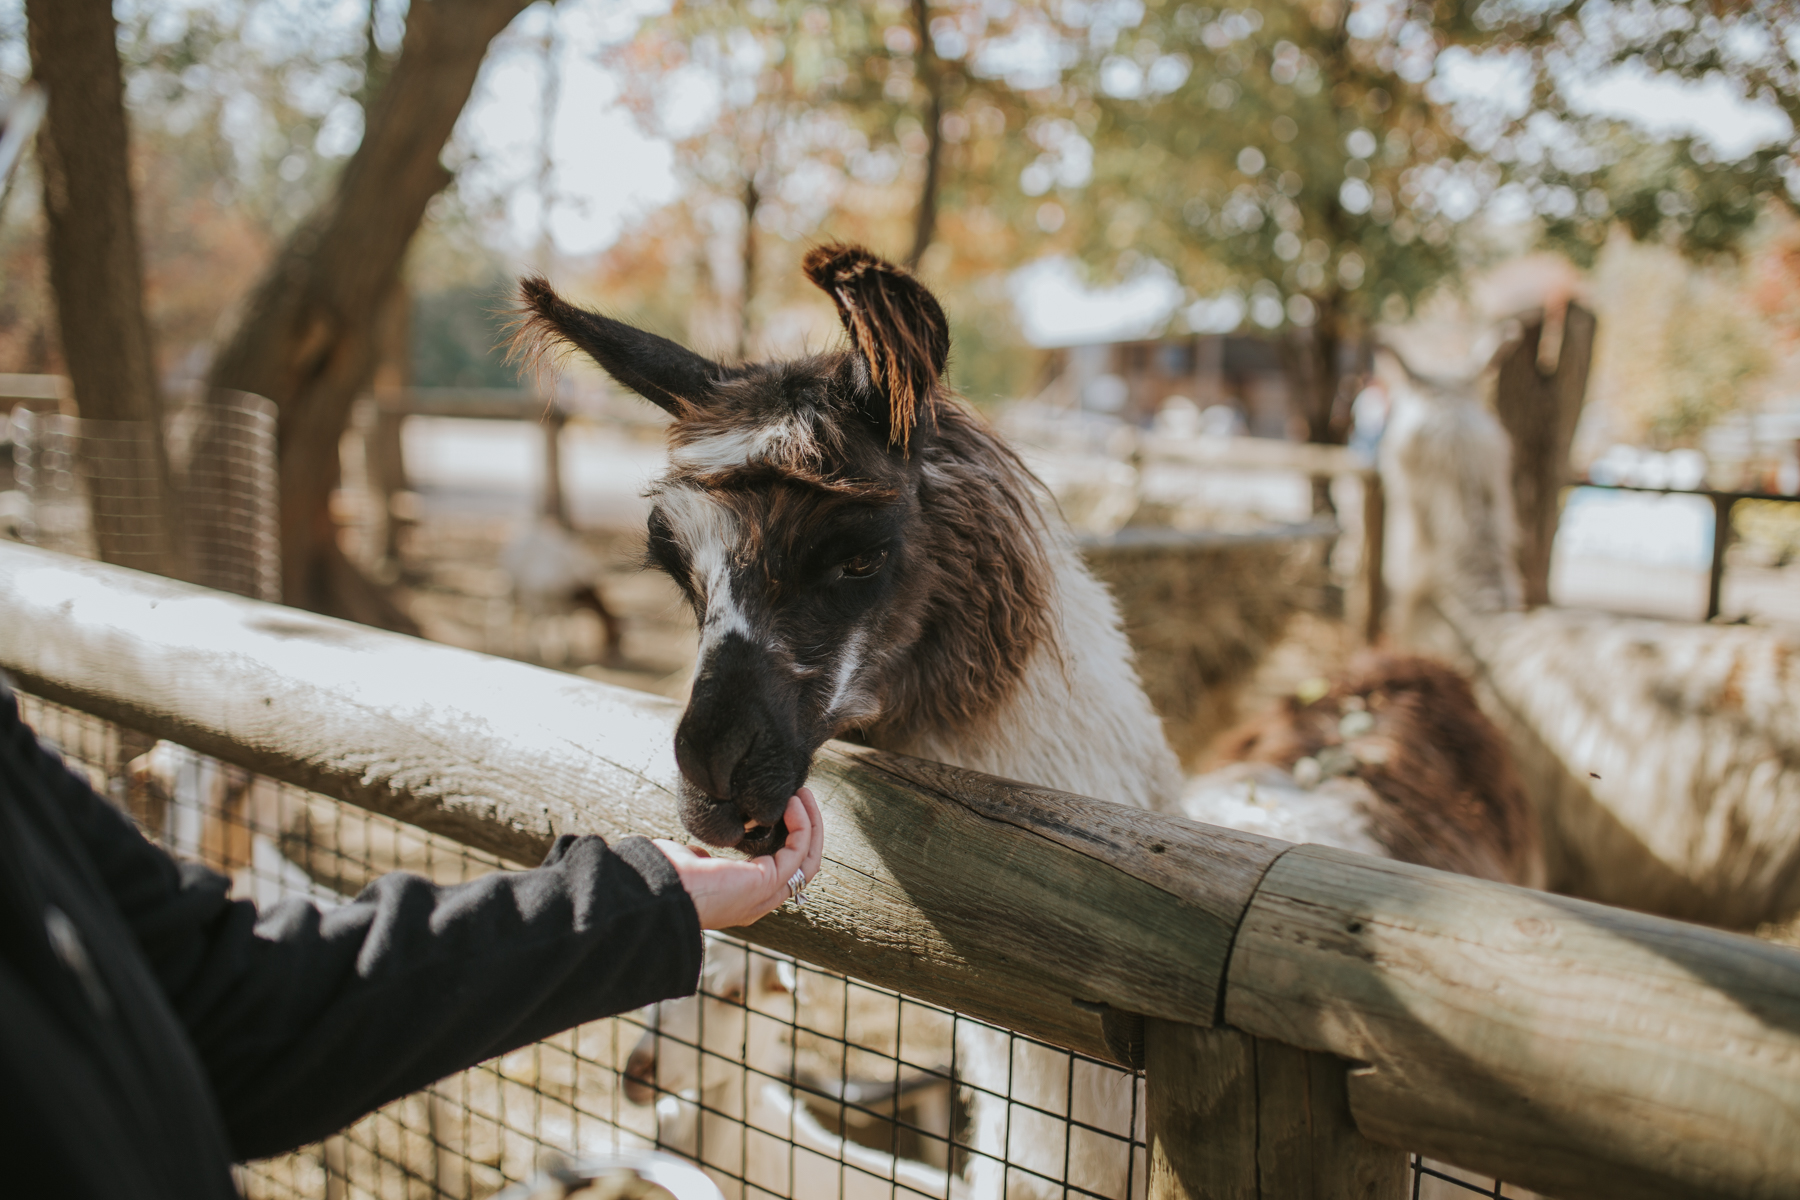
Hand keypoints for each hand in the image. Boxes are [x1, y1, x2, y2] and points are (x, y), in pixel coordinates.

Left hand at [654, 789, 823, 929]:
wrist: (658, 891)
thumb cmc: (666, 876)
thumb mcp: (692, 863)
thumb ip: (704, 857)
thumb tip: (702, 852)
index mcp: (744, 897)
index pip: (782, 870)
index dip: (789, 838)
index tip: (784, 808)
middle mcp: (760, 899)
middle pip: (802, 865)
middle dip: (806, 828)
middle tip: (802, 796)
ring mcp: (766, 894)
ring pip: (808, 860)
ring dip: (811, 824)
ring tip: (804, 795)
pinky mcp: (767, 882)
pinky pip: (798, 851)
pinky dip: (802, 826)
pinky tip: (793, 803)